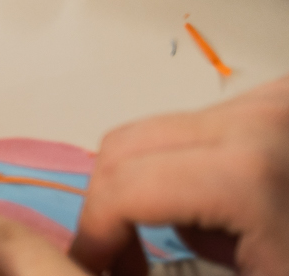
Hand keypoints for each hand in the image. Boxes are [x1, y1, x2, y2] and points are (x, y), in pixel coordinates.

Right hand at [72, 77, 288, 275]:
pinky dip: (180, 171)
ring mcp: (265, 105)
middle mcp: (252, 122)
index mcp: (248, 173)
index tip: (91, 270)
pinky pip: (192, 126)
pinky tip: (216, 219)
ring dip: (144, 190)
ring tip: (175, 245)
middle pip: (123, 149)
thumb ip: (176, 272)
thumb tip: (101, 271)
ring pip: (150, 133)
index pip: (123, 189)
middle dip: (107, 211)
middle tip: (120, 263)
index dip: (93, 237)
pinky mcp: (272, 104)